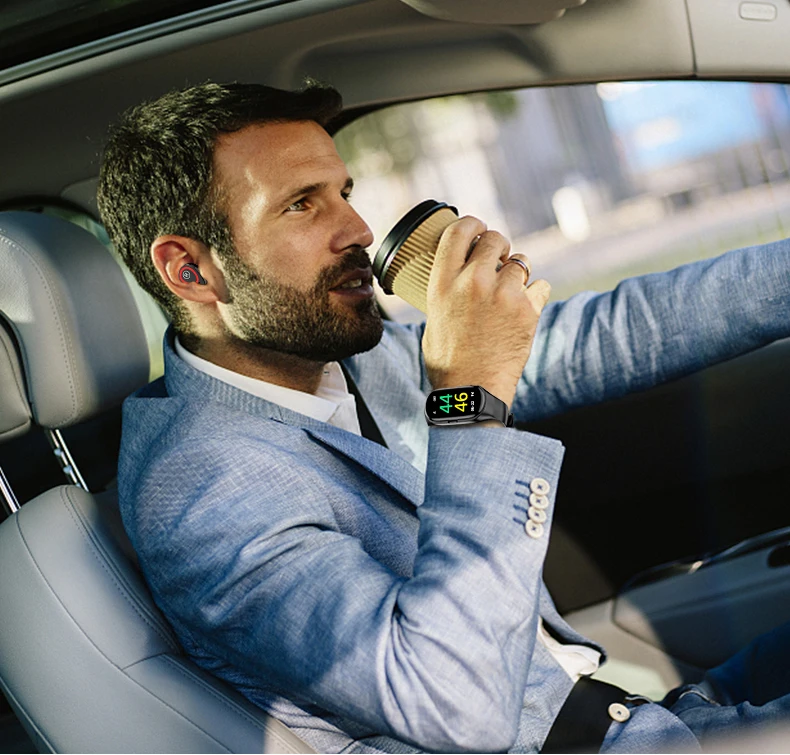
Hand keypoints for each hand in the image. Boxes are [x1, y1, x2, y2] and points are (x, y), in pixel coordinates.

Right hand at [421, 216, 550, 408]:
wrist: (472, 391)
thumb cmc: (448, 361)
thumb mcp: (434, 318)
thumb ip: (447, 290)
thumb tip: (456, 273)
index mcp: (443, 283)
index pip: (459, 231)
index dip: (473, 224)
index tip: (479, 228)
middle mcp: (473, 282)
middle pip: (495, 239)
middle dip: (499, 247)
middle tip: (499, 260)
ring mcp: (503, 294)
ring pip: (521, 261)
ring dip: (518, 272)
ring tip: (510, 292)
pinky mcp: (528, 309)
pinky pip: (541, 285)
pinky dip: (536, 295)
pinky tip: (526, 308)